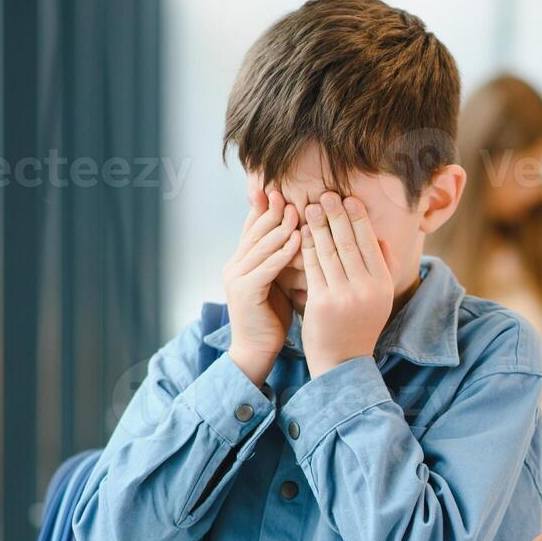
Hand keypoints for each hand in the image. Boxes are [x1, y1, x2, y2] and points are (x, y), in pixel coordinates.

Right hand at [224, 185, 300, 385]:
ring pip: (261, 245)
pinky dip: (283, 252)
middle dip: (273, 211)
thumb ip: (284, 261)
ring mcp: (237, 278)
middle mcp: (235, 265)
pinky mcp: (245, 292)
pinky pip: (266, 267)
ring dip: (280, 227)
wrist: (257, 351)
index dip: (265, 207)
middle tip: (290, 193)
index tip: (281, 190)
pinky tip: (299, 240)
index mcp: (242, 262)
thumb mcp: (279, 282)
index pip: (253, 227)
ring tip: (298, 210)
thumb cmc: (272, 318)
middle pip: (255, 230)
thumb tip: (307, 237)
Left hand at [299, 192, 395, 376]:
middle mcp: (365, 289)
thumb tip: (379, 237)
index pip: (369, 244)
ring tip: (309, 207)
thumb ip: (383, 267)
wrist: (342, 362)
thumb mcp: (378, 298)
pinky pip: (312, 268)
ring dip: (318, 226)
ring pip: (328, 252)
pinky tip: (299, 233)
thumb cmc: (359, 326)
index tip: (348, 199)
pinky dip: (305, 247)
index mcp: (382, 285)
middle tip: (325, 194)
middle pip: (349, 243)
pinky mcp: (320, 303)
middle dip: (336, 215)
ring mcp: (343, 296)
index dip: (358, 219)